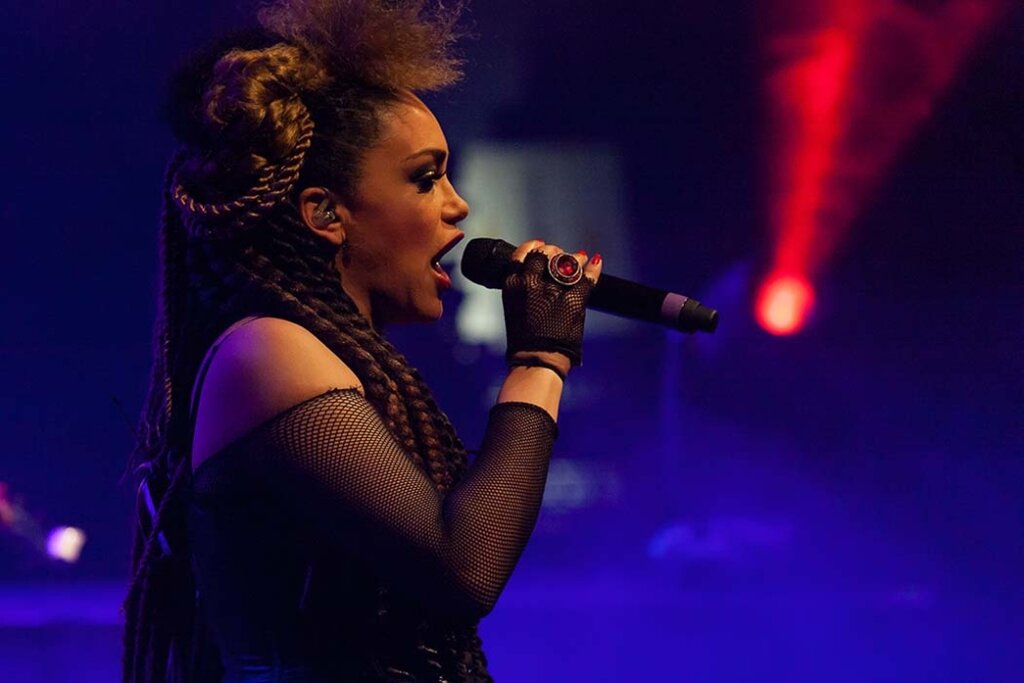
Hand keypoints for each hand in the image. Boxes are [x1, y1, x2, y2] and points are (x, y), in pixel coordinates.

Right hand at [502, 239, 602, 369]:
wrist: (536, 360)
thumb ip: (524, 288)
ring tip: (579, 258)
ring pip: (565, 262)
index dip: (533, 246)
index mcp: (513, 285)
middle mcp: (531, 283)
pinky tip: (595, 262)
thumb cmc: (523, 341)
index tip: (540, 245)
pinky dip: (594, 268)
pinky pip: (587, 277)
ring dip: (573, 258)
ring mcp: (553, 291)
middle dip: (555, 251)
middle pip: (545, 254)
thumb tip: (535, 275)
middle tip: (561, 254)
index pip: (523, 254)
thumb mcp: (514, 308)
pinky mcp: (573, 300)